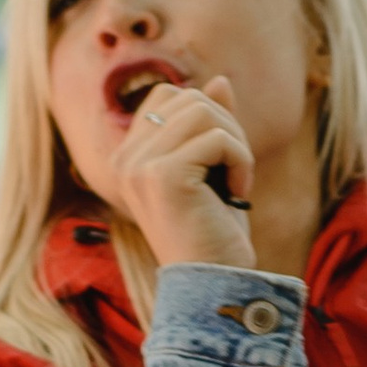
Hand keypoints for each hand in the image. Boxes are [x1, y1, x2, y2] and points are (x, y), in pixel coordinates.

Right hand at [111, 76, 256, 269]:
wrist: (214, 284)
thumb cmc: (214, 232)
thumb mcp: (214, 169)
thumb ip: (210, 125)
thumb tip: (219, 81)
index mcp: (128, 156)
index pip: (167, 96)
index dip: (206, 116)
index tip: (219, 159)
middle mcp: (125, 159)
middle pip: (187, 98)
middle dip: (226, 127)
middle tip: (236, 171)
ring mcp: (140, 166)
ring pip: (204, 111)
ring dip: (236, 143)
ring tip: (236, 181)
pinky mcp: (163, 176)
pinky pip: (218, 138)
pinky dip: (240, 161)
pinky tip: (237, 192)